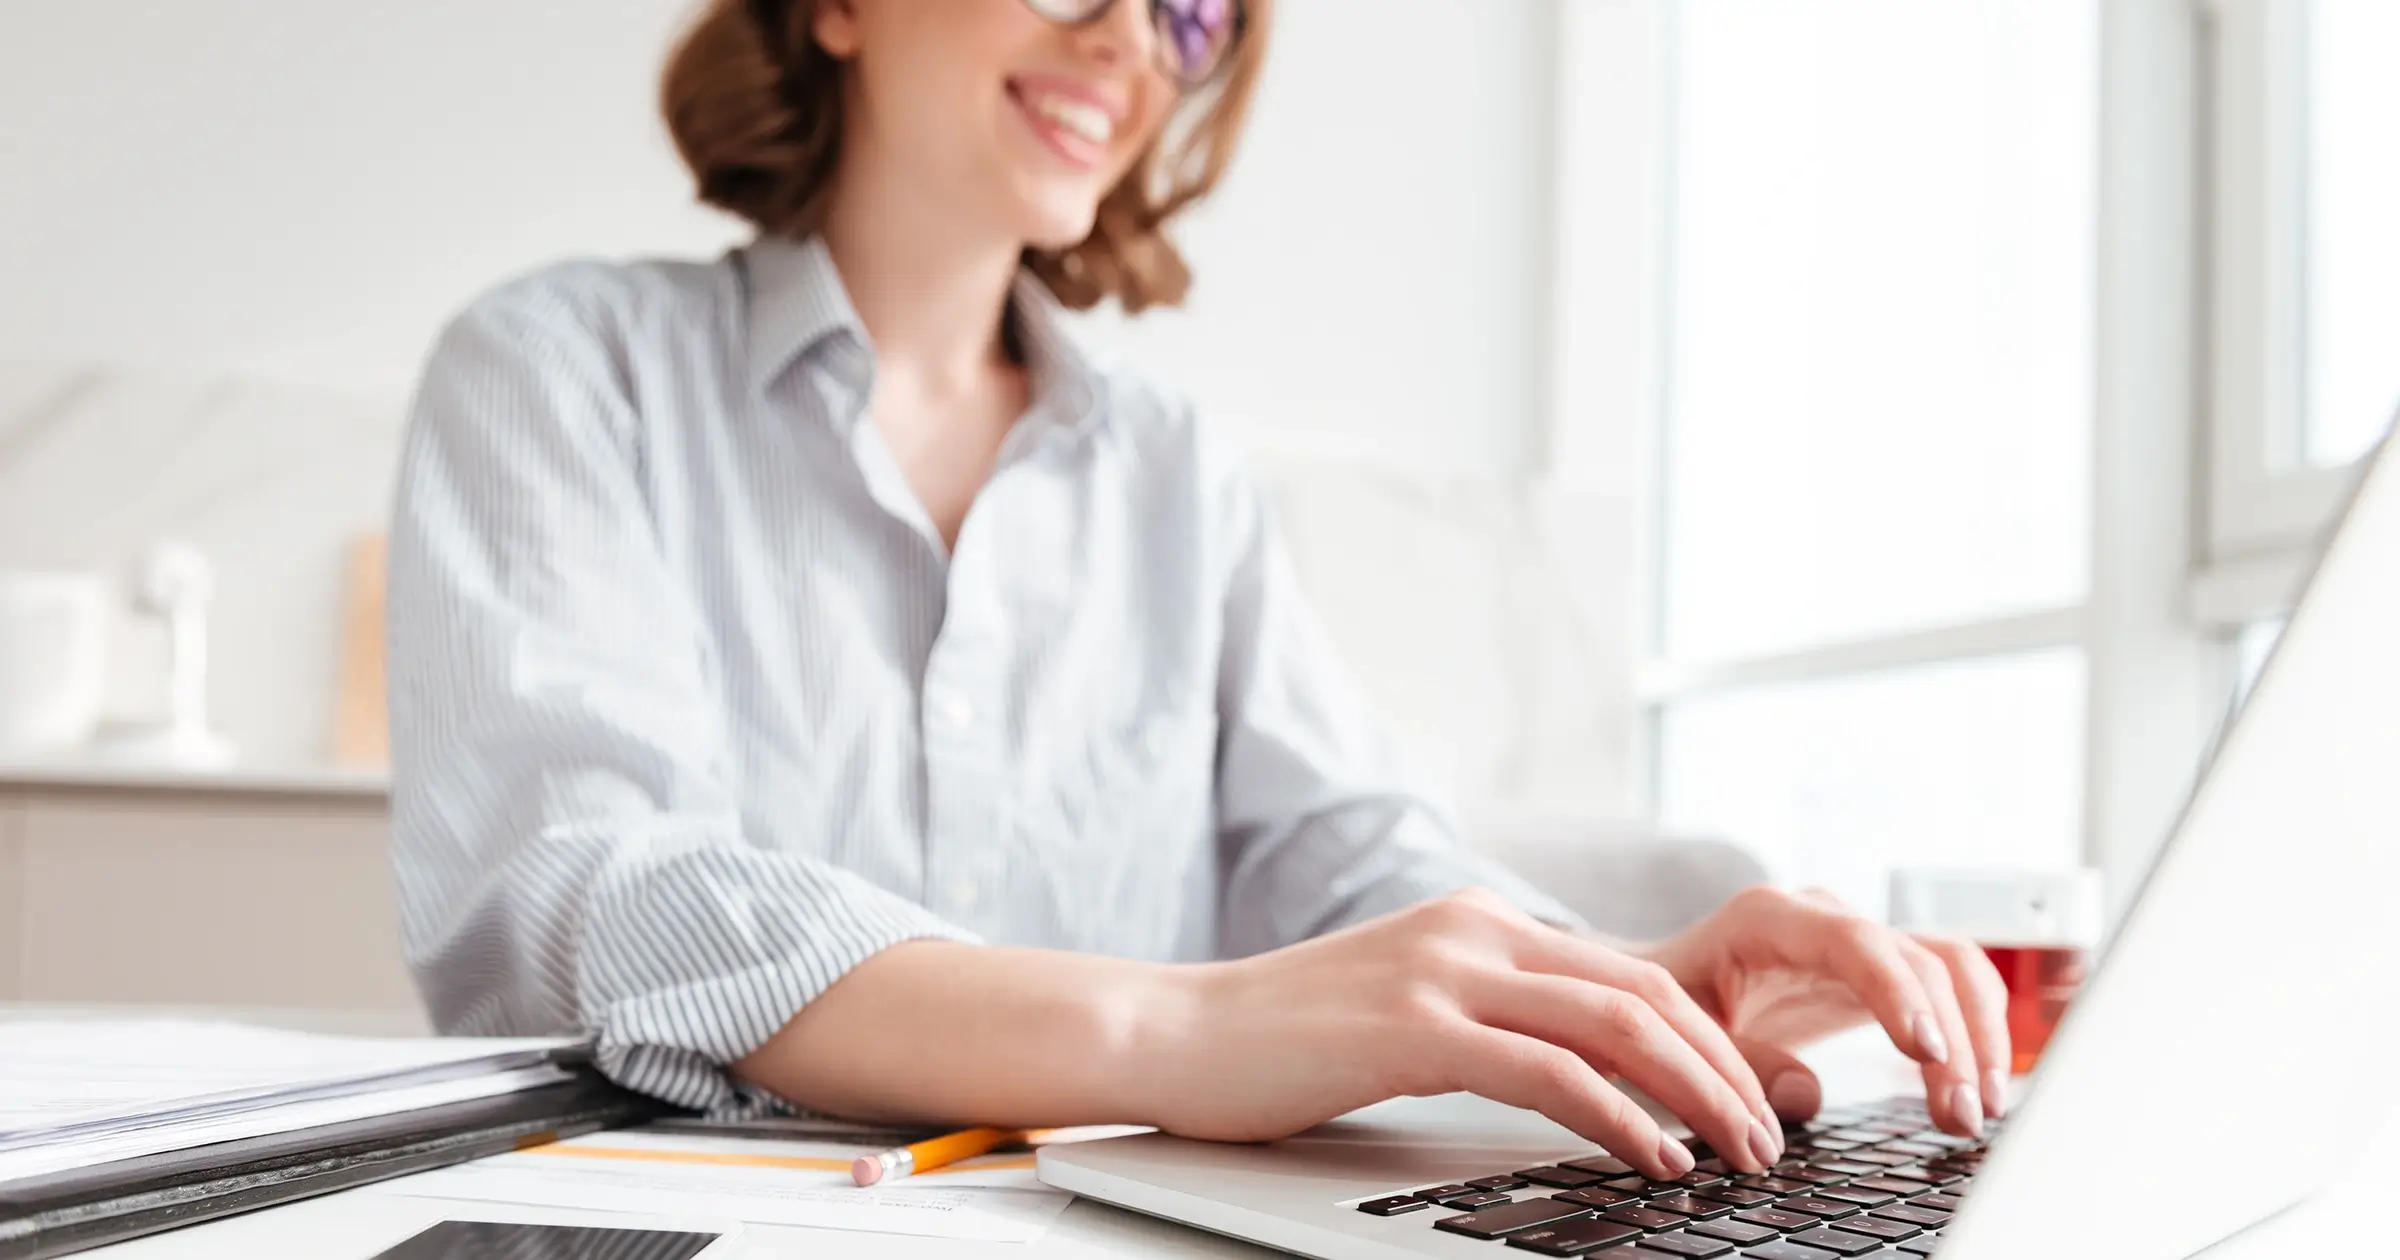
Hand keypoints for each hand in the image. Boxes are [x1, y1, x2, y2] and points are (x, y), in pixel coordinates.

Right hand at [1141, 889, 1788, 1178]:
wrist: (1175, 1032)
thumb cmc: (1285, 1041)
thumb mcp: (1408, 1010)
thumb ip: (1491, 1020)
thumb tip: (1582, 1078)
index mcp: (1481, 922)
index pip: (1630, 973)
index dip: (1707, 1040)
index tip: (1749, 1101)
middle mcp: (1474, 930)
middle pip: (1645, 990)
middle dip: (1726, 1069)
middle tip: (1771, 1136)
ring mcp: (1444, 972)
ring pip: (1617, 1023)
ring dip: (1697, 1094)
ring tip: (1738, 1155)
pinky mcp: (1414, 1028)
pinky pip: (1549, 1071)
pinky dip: (1621, 1117)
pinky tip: (1654, 1159)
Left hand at [1636, 886, 2011, 1137]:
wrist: (1663, 984)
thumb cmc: (1667, 1004)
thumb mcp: (1682, 1032)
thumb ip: (1738, 1061)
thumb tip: (1807, 1096)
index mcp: (1768, 918)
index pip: (1853, 942)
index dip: (1896, 994)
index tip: (1925, 1052)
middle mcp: (1825, 917)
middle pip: (1916, 960)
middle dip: (1950, 1039)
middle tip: (1959, 1115)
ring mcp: (1859, 940)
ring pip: (1949, 967)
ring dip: (1977, 1036)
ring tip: (1977, 1111)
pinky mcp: (1881, 971)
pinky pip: (1947, 987)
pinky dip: (1973, 1032)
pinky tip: (1977, 1089)